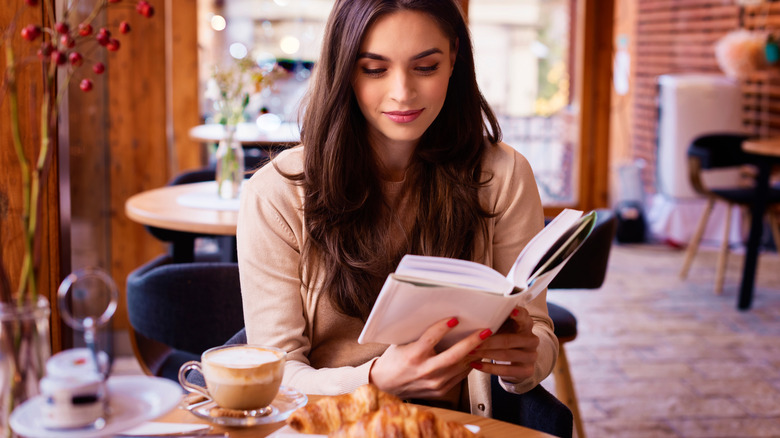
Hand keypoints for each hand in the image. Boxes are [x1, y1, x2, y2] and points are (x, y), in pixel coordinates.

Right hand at [369, 317, 483, 398]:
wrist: (385, 385)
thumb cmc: (394, 361)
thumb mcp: (403, 344)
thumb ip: (421, 336)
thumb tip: (441, 321)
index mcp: (413, 356)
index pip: (431, 338)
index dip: (444, 327)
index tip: (455, 318)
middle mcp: (425, 371)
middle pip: (454, 355)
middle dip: (472, 342)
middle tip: (485, 331)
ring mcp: (434, 383)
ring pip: (461, 366)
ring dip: (474, 353)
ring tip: (484, 342)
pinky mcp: (440, 391)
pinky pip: (459, 376)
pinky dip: (467, 365)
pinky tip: (473, 356)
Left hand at [468, 306, 538, 381]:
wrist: (516, 360)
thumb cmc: (505, 335)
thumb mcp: (503, 326)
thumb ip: (496, 319)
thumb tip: (475, 313)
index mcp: (526, 324)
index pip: (524, 316)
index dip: (518, 313)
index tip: (510, 310)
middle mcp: (532, 340)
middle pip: (509, 340)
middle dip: (488, 341)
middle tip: (473, 342)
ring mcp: (531, 356)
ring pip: (506, 355)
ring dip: (486, 354)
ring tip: (470, 352)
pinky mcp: (527, 371)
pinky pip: (506, 370)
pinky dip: (489, 368)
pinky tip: (476, 365)